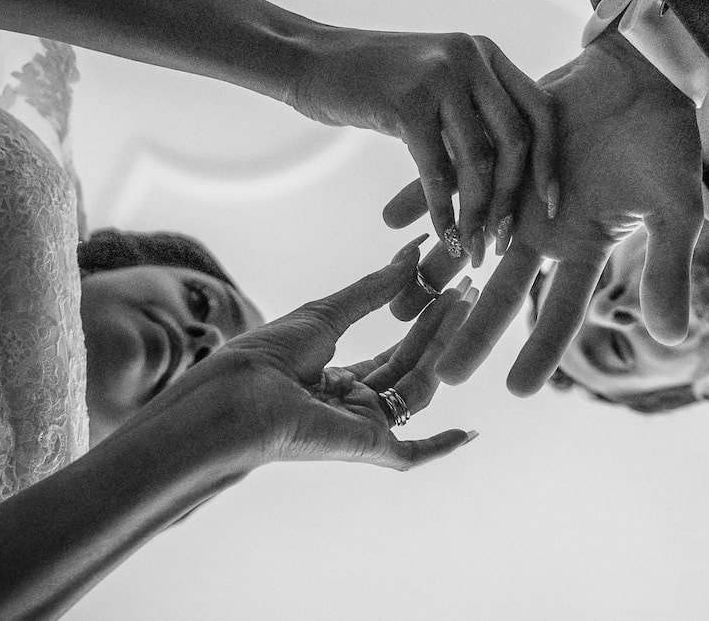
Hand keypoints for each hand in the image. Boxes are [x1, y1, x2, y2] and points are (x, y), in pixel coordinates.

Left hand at [174, 239, 476, 470]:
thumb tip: (409, 253)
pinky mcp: (368, 448)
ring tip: (463, 311)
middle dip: (439, 331)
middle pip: (409, 368)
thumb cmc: (267, 356)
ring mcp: (361, 428)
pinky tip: (469, 433)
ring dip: (443, 353)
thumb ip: (373, 289)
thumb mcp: (326, 313)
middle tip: (467, 294)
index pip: (392, 352)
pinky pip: (412, 454)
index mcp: (334, 379)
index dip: (422, 323)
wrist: (239, 396)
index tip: (448, 292)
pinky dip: (441, 447)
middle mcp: (351, 406)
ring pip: (417, 391)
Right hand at [288, 26, 557, 267]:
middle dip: (513, 198)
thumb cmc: (374, 82)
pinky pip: (436, 170)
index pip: (540, 111)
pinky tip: (442, 236)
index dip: (550, 162)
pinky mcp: (408, 102)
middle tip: (503, 240)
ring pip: (478, 161)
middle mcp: (471, 57)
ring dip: (477, 214)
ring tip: (471, 249)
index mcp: (486, 53)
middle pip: (516, 140)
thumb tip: (509, 173)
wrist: (309, 60)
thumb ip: (473, 114)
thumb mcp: (436, 85)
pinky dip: (442, 210)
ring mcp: (440, 76)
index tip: (552, 205)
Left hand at [383, 30, 703, 394]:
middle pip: (501, 290)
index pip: (560, 310)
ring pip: (469, 242)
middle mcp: (543, 229)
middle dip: (471, 332)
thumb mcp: (677, 207)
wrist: (639, 77)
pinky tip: (390, 222)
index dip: (541, 349)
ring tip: (397, 310)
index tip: (517, 391)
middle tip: (440, 376)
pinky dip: (425, 198)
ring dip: (435, 273)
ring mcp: (516, 193)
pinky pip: (455, 178)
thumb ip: (667, 267)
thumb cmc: (666, 139)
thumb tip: (671, 338)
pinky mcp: (498, 154)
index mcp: (584, 246)